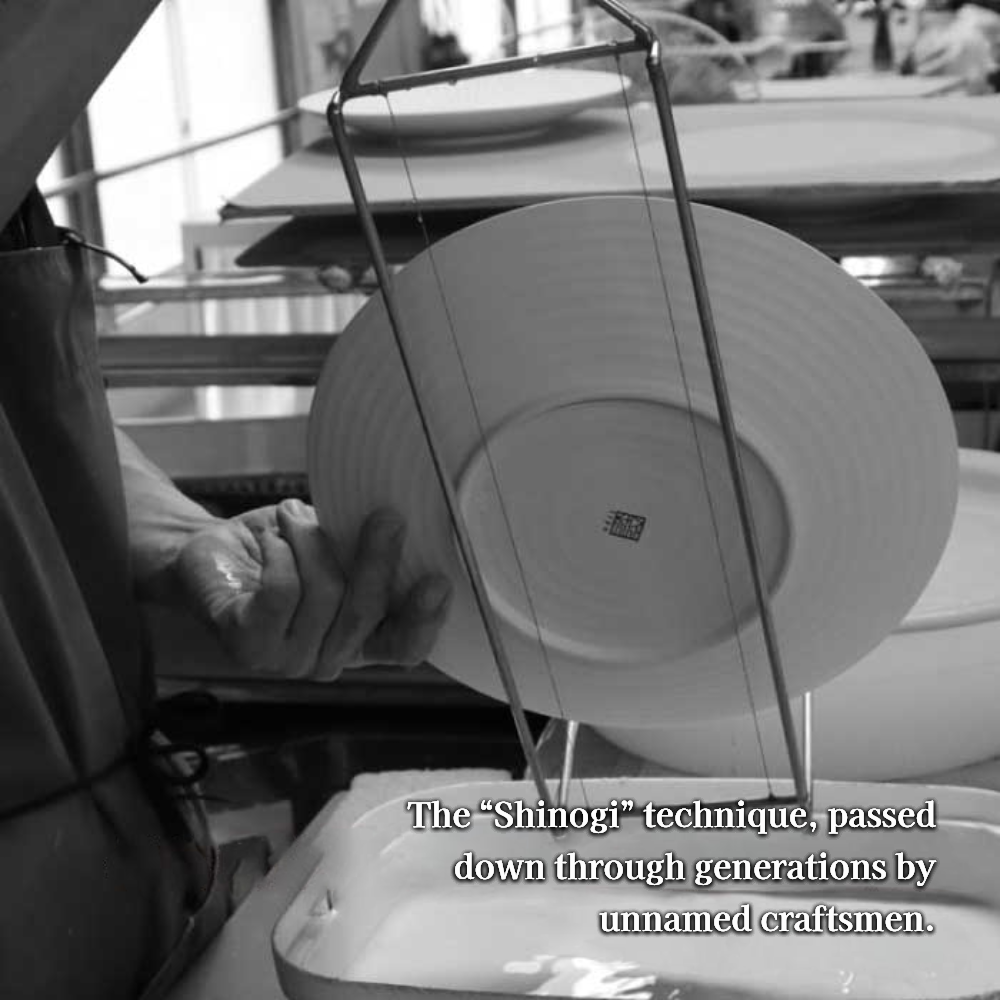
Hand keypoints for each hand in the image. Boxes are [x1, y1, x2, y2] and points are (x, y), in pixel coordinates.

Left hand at [169, 500, 450, 679]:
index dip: (424, 620)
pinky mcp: (248, 646)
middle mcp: (327, 659)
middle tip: (386, 516)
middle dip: (378, 559)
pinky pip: (283, 592)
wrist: (208, 554)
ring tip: (292, 515)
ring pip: (324, 594)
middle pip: (365, 613)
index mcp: (360, 641)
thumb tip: (407, 522)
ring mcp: (287, 660)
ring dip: (310, 541)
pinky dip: (281, 552)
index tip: (437, 579)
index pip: (404, 649)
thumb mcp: (335, 549)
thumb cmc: (281, 550)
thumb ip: (367, 554)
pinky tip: (272, 538)